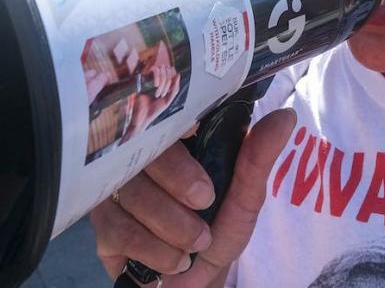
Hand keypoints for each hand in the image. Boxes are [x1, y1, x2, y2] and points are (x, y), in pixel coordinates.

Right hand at [90, 109, 295, 280]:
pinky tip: (172, 259)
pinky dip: (153, 249)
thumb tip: (285, 118)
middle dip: (179, 182)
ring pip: (131, 192)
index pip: (165, 112)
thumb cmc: (216, 229)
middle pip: (143, 151)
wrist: (191, 280)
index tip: (196, 138)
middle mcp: (138, 155)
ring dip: (171, 226)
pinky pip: (117, 228)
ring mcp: (114, 186)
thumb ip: (258, 160)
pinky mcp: (99, 221)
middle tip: (206, 203)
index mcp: (174, 138)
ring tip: (196, 244)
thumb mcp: (244, 197)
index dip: (177, 122)